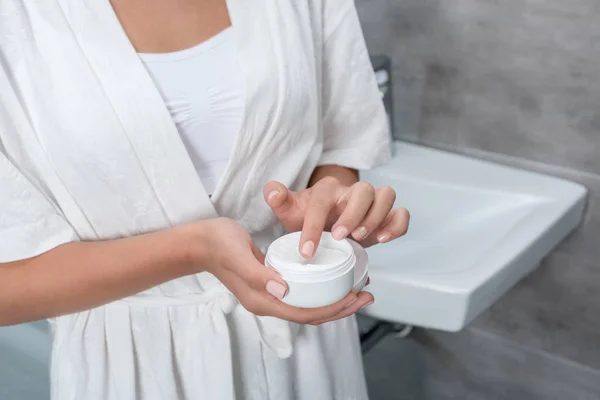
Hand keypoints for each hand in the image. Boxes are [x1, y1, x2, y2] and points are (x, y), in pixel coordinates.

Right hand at [190, 218, 372, 323]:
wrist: (200, 242)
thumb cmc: (218, 244)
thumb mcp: (238, 254)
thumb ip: (258, 273)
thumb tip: (283, 289)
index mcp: (263, 300)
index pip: (305, 313)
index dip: (333, 309)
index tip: (356, 297)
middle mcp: (269, 301)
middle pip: (311, 314)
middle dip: (341, 308)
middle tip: (366, 295)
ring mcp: (270, 294)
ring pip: (308, 305)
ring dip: (334, 300)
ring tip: (356, 289)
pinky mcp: (271, 283)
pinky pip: (302, 294)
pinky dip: (321, 290)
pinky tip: (332, 279)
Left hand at [264, 177, 408, 256]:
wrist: (327, 220)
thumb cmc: (308, 215)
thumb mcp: (291, 210)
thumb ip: (279, 200)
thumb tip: (271, 190)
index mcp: (327, 189)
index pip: (321, 202)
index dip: (313, 227)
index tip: (306, 252)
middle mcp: (352, 191)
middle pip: (363, 190)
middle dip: (353, 214)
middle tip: (339, 238)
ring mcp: (373, 202)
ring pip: (386, 195)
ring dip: (377, 217)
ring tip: (362, 239)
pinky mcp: (387, 216)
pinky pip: (401, 213)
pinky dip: (397, 225)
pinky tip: (384, 239)